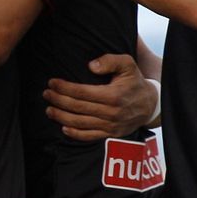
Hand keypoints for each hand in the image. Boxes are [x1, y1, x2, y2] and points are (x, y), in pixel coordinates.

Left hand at [43, 54, 157, 140]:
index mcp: (114, 95)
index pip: (82, 92)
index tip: (52, 82)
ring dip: (61, 117)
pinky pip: (89, 136)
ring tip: (49, 109)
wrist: (150, 105)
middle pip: (78, 107)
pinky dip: (74, 133)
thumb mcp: (127, 64)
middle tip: (46, 94)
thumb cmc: (134, 81)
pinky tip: (63, 127)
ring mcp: (111, 125)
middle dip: (58, 100)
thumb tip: (91, 66)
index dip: (64, 87)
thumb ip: (110, 61)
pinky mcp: (110, 134)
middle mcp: (111, 112)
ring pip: (80, 123)